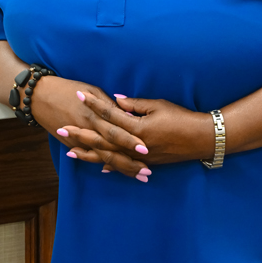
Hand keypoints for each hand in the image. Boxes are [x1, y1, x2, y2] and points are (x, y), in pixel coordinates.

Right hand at [30, 77, 148, 178]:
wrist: (40, 96)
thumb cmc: (69, 88)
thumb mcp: (92, 90)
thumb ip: (110, 104)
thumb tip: (128, 115)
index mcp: (95, 114)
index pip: (117, 129)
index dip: (131, 140)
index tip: (146, 148)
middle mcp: (88, 128)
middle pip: (112, 148)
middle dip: (130, 160)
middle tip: (147, 170)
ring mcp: (79, 139)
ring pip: (103, 156)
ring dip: (121, 167)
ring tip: (138, 175)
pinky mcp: (71, 144)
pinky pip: (89, 156)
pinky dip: (102, 164)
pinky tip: (113, 171)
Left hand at [59, 92, 213, 177]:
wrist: (201, 138)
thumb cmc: (181, 118)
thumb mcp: (158, 105)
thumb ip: (135, 104)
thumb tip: (116, 100)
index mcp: (137, 127)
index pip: (110, 114)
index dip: (94, 104)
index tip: (80, 96)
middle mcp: (135, 145)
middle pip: (102, 138)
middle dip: (80, 133)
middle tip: (60, 128)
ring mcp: (139, 157)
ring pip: (108, 156)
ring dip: (88, 153)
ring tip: (70, 150)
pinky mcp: (146, 163)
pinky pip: (123, 166)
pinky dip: (110, 165)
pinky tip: (98, 166)